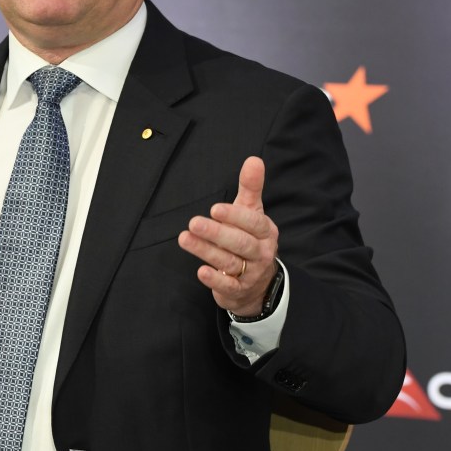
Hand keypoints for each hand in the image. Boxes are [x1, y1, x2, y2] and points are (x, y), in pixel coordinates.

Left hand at [177, 156, 279, 316]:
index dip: (235, 216)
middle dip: (217, 233)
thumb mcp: (252, 212)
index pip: (253, 222)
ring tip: (184, 239)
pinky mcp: (238, 290)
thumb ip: (251, 187)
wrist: (259, 283)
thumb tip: (254, 159)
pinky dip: (214, 279)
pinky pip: (227, 285)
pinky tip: (200, 271)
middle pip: (240, 243)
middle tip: (193, 223)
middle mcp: (260, 252)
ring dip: (206, 251)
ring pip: (229, 262)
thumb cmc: (251, 239)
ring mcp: (250, 273)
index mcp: (265, 231)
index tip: (215, 208)